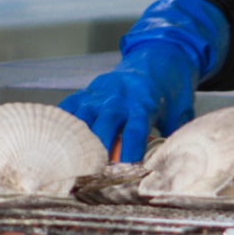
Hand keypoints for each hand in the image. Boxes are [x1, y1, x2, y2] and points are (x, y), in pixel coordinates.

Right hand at [58, 0, 229, 163]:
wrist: (157, 59)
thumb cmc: (168, 93)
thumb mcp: (179, 112)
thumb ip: (174, 136)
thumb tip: (175, 167)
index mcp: (144, 102)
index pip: (135, 130)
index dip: (128, 152)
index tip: (124, 173)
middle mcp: (119, 97)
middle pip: (104, 124)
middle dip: (98, 149)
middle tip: (92, 174)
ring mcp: (99, 93)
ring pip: (82, 116)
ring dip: (76, 140)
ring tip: (70, 164)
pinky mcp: (86, 92)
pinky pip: (69, 108)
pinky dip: (61, 125)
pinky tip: (54, 144)